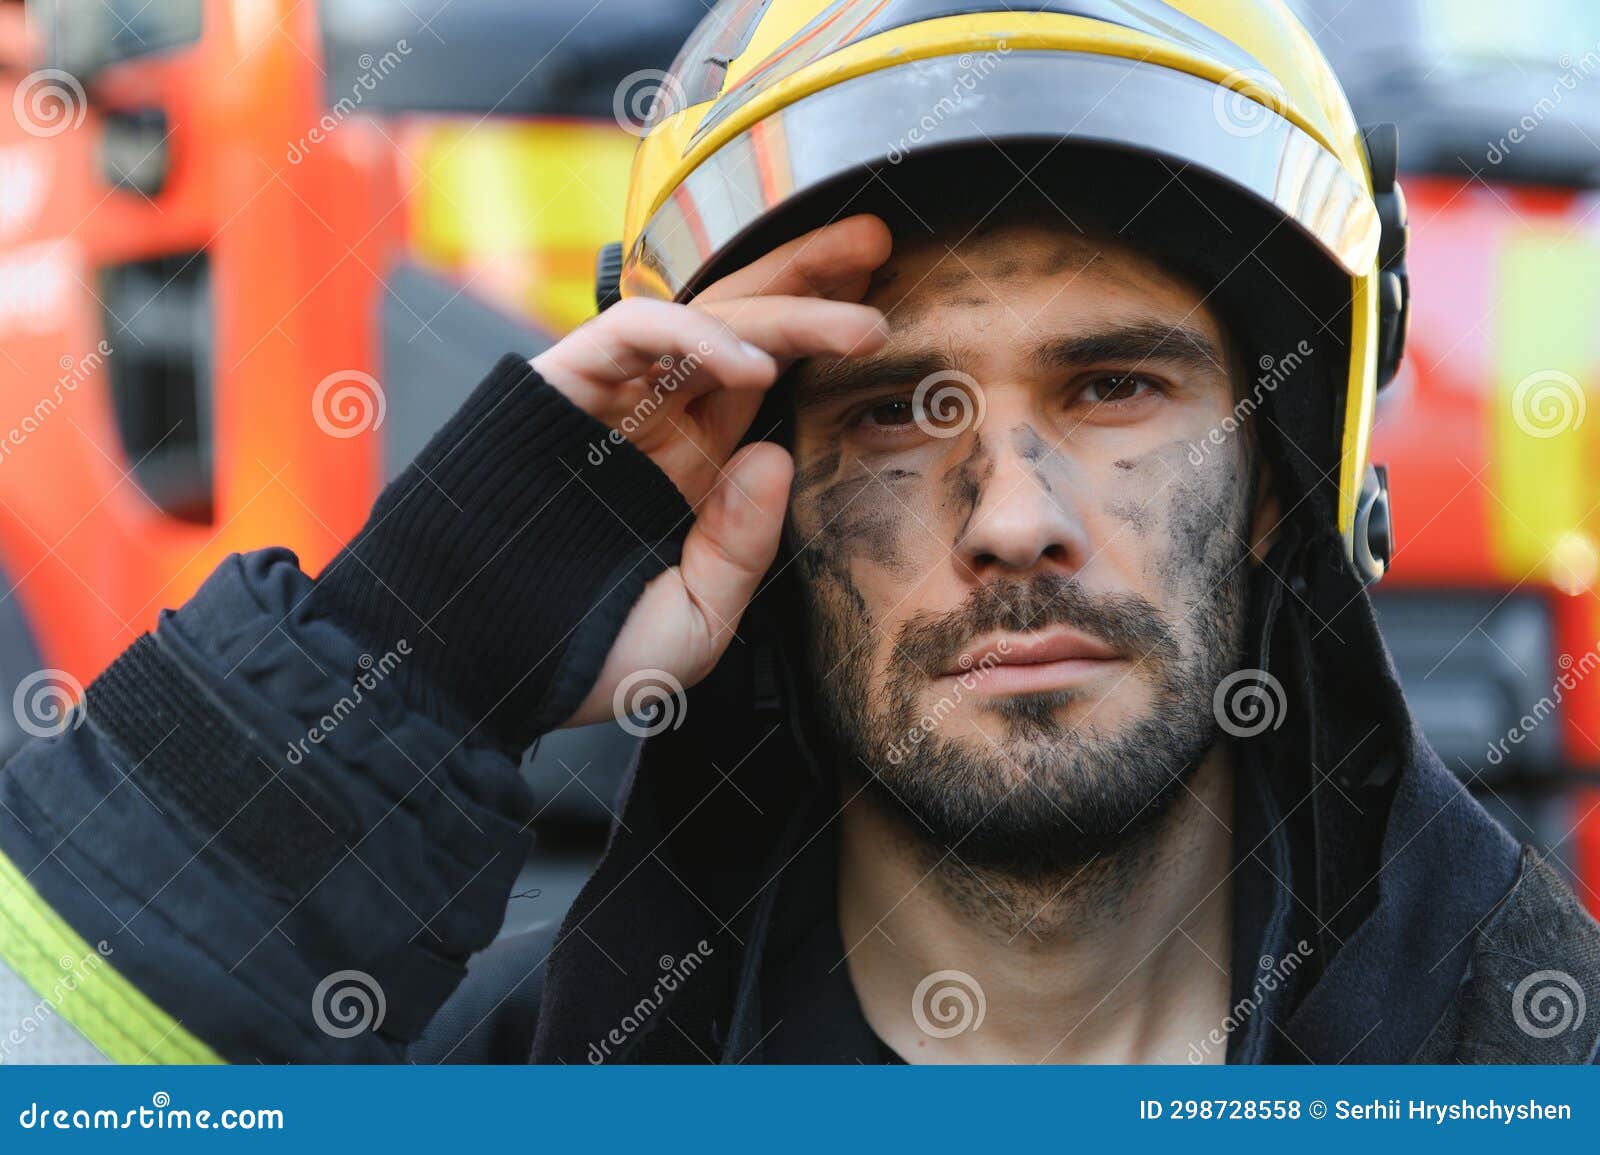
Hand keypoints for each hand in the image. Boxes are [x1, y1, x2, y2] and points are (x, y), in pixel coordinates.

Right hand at [532, 215, 892, 727]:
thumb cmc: (580, 658)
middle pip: (741, 328)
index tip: (883, 324)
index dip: (818, 341)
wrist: (472, 671)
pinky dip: (695, 337)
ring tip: (849, 305)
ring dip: (774, 301)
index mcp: (691, 470)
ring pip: (699, 318)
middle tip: (873, 243)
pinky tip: (754, 367)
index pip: (764, 381)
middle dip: (807, 279)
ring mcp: (610, 402)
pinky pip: (631, 335)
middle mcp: (656, 423)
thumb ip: (742, 546)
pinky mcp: (561, 386)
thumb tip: (773, 455)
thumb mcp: (695, 620)